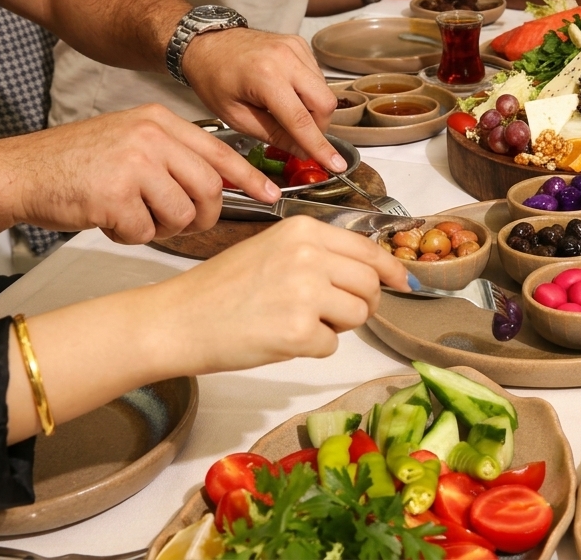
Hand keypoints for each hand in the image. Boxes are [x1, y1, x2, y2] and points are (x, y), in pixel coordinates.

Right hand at [4, 104, 278, 243]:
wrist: (20, 172)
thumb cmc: (74, 163)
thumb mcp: (131, 140)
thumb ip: (172, 155)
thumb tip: (217, 184)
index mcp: (159, 121)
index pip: (220, 151)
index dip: (249, 177)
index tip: (270, 194)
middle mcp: (151, 137)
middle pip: (209, 189)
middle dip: (201, 216)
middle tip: (179, 223)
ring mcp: (134, 163)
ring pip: (181, 215)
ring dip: (160, 227)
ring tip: (132, 214)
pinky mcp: (115, 194)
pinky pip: (145, 231)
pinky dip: (128, 234)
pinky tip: (107, 218)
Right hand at [149, 216, 411, 374]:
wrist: (177, 319)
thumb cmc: (221, 288)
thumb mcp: (273, 250)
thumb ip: (319, 255)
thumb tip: (375, 273)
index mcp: (304, 231)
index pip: (368, 250)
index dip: (391, 270)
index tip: (403, 282)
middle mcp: (309, 255)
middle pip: (370, 285)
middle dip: (360, 304)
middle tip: (330, 313)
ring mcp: (305, 293)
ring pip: (358, 316)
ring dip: (336, 326)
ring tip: (297, 321)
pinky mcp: (299, 332)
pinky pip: (331, 346)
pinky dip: (311, 349)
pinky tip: (278, 338)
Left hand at [182, 27, 347, 171]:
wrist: (207, 43)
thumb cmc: (213, 79)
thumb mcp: (236, 117)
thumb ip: (272, 135)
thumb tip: (302, 152)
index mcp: (265, 76)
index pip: (301, 119)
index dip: (319, 146)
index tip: (336, 164)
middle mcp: (285, 58)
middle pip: (325, 103)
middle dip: (319, 127)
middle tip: (300, 137)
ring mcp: (295, 48)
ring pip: (324, 90)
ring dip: (313, 110)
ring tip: (286, 112)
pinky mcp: (299, 44)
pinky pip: (317, 76)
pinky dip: (309, 92)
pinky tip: (288, 94)